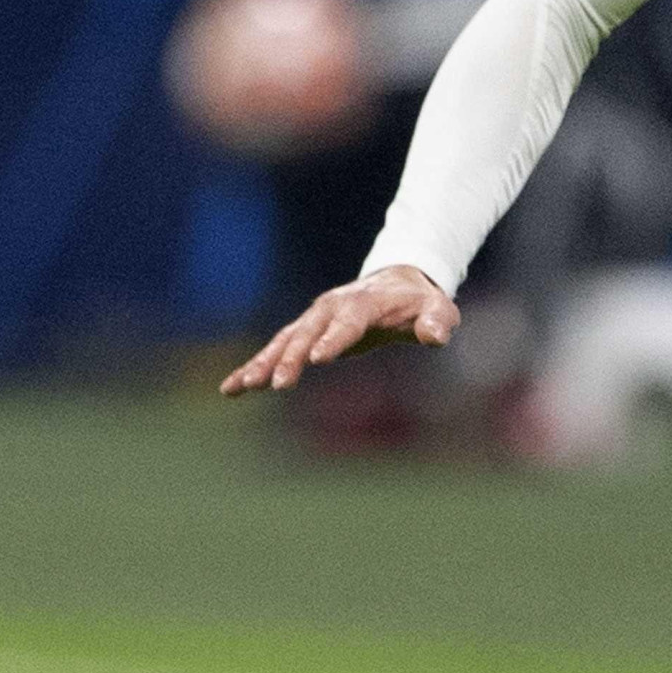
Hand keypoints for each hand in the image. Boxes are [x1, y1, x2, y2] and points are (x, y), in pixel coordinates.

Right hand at [220, 264, 459, 394]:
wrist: (396, 283)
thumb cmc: (420, 302)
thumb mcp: (438, 308)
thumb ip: (438, 320)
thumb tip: (435, 336)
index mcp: (363, 303)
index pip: (347, 323)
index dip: (334, 340)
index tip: (317, 359)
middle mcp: (331, 308)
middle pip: (307, 334)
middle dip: (290, 358)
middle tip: (276, 384)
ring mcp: (314, 319)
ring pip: (283, 342)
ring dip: (262, 364)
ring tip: (239, 387)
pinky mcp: (305, 331)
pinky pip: (277, 349)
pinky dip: (255, 367)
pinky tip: (233, 388)